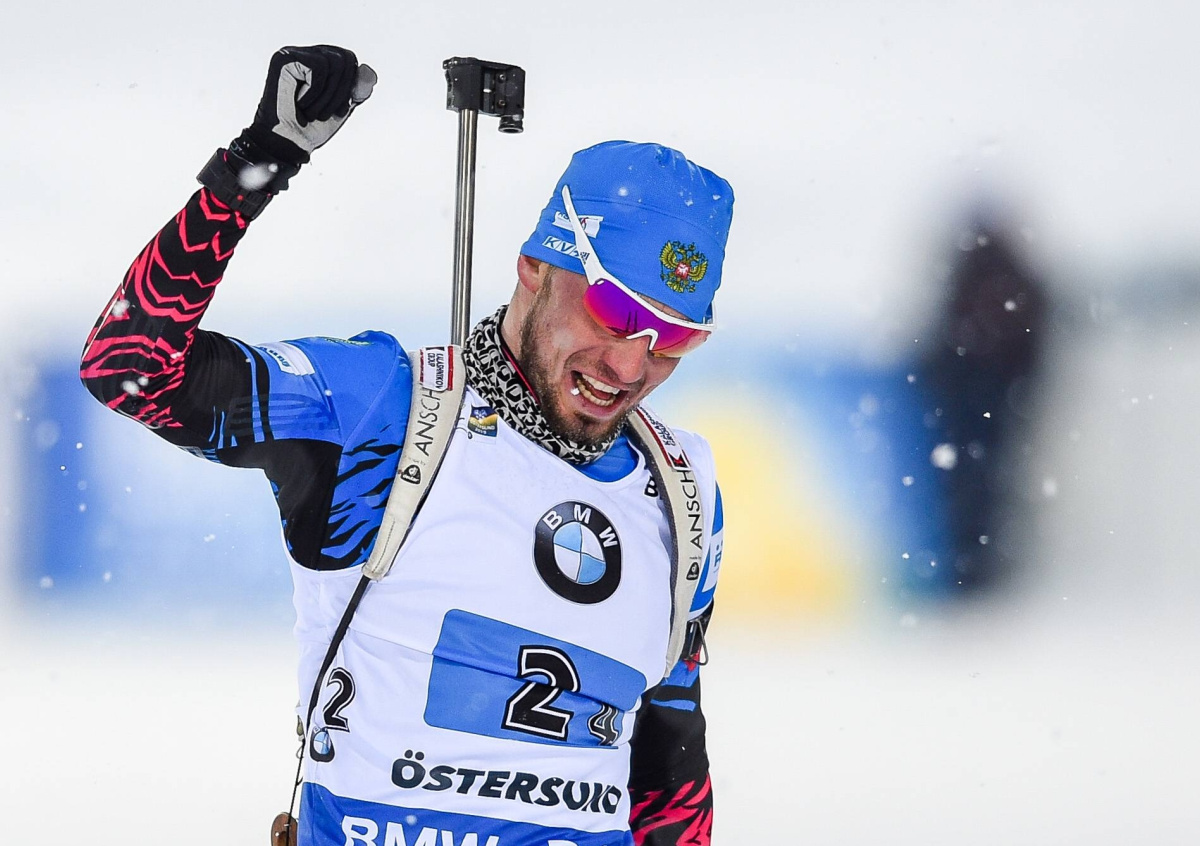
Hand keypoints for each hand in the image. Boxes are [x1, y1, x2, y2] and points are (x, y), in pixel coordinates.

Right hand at [241, 45, 376, 167]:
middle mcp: (307, 53)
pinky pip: (318, 68)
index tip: (339, 110)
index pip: (349, 59)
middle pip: (345, 58)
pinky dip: (315, 92)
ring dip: (326, 96)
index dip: (351, 86)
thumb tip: (369, 70)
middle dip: (341, 93)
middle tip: (323, 114)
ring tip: (311, 111)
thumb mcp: (344, 106)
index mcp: (321, 62)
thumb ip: (358, 89)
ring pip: (333, 62)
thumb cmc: (313, 127)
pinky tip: (300, 103)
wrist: (288, 143)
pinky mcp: (284, 58)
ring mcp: (294, 53)